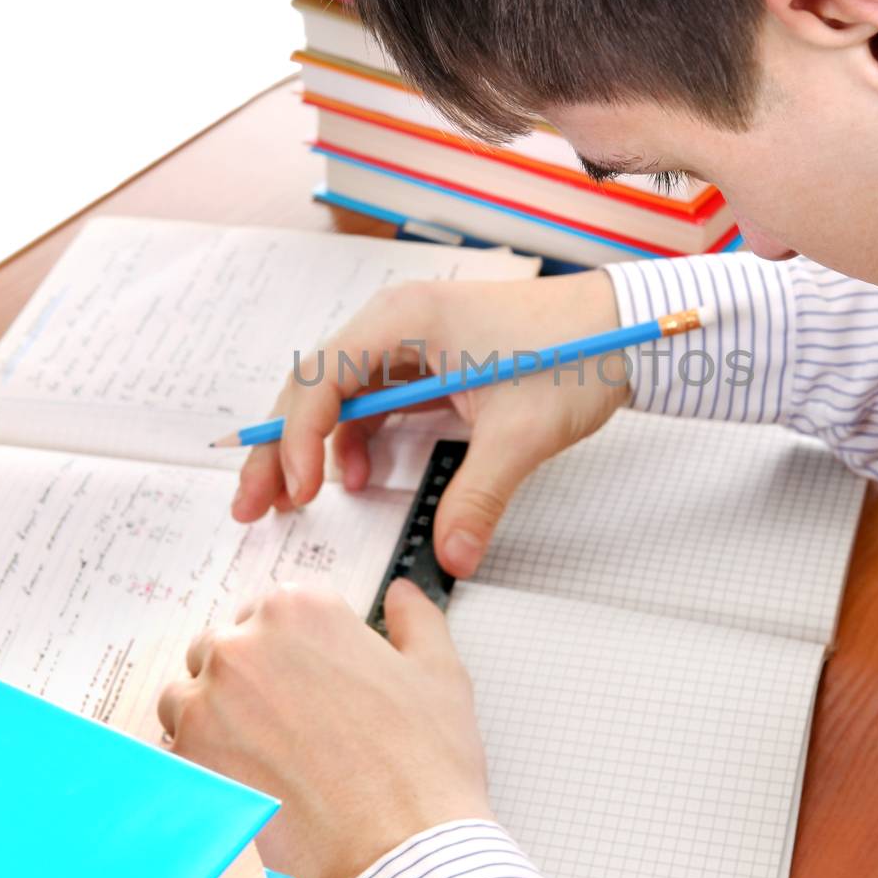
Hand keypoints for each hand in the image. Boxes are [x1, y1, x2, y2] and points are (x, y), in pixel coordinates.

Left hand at [158, 580, 489, 877]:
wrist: (401, 858)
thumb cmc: (425, 767)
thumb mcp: (438, 674)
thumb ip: (414, 619)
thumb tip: (401, 595)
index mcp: (301, 611)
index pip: (269, 612)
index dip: (289, 652)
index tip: (306, 685)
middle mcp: (243, 646)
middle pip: (223, 651)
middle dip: (248, 683)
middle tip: (288, 730)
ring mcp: (205, 705)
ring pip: (187, 700)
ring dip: (214, 723)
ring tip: (264, 765)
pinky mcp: (184, 765)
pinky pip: (174, 756)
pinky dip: (202, 771)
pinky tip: (248, 793)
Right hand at [232, 269, 627, 575]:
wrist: (627, 330)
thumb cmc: (577, 355)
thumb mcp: (522, 431)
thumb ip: (478, 495)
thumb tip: (450, 558)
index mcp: (405, 320)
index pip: (321, 379)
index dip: (299, 440)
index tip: (300, 494)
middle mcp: (397, 323)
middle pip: (313, 385)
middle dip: (279, 447)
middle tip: (250, 505)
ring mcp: (412, 341)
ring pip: (338, 396)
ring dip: (312, 446)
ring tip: (295, 501)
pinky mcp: (431, 362)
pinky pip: (373, 401)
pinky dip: (355, 439)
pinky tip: (356, 478)